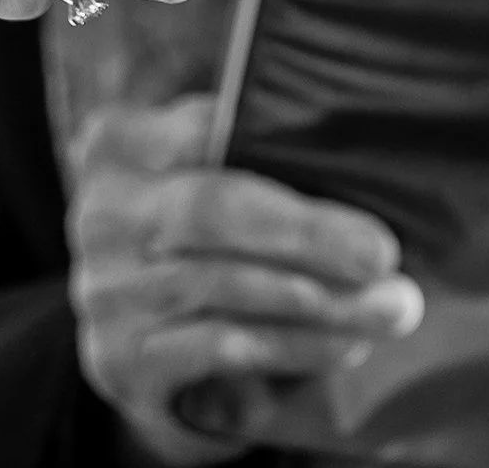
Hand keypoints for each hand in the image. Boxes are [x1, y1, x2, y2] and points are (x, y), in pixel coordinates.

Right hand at [67, 96, 424, 466]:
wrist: (154, 349)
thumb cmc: (213, 238)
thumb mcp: (221, 179)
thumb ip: (264, 157)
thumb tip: (367, 168)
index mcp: (121, 142)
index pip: (203, 129)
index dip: (276, 144)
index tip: (357, 164)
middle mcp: (100, 213)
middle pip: (211, 209)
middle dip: (306, 232)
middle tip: (381, 254)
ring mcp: (103, 290)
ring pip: (221, 285)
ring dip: (318, 300)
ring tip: (388, 308)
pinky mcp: (119, 359)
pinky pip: (218, 347)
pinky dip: (291, 345)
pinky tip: (346, 344)